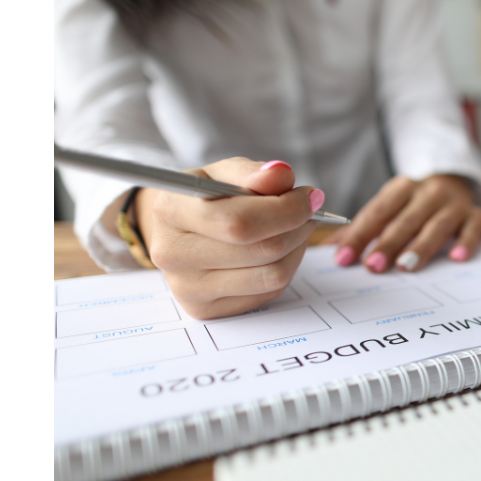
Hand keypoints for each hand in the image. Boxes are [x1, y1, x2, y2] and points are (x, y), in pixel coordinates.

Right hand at [134, 159, 321, 318]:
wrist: (176, 231)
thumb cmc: (205, 197)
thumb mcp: (223, 173)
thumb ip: (252, 172)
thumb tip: (281, 175)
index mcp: (171, 210)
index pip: (240, 222)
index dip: (286, 210)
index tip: (310, 196)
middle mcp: (173, 254)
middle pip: (262, 250)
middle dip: (298, 226)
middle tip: (309, 211)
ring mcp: (187, 287)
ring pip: (272, 275)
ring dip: (297, 248)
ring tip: (295, 228)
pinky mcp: (204, 309)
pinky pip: (268, 292)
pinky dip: (286, 268)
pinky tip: (279, 250)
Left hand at [327, 174, 480, 272]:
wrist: (456, 182)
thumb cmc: (414, 204)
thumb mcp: (390, 207)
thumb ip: (364, 228)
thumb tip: (332, 250)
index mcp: (402, 187)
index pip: (377, 211)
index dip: (359, 235)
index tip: (343, 258)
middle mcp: (429, 192)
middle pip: (406, 220)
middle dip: (388, 243)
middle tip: (373, 266)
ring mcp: (454, 203)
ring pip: (437, 225)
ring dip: (421, 246)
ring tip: (405, 266)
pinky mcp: (475, 214)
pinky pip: (473, 227)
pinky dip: (466, 242)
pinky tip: (457, 258)